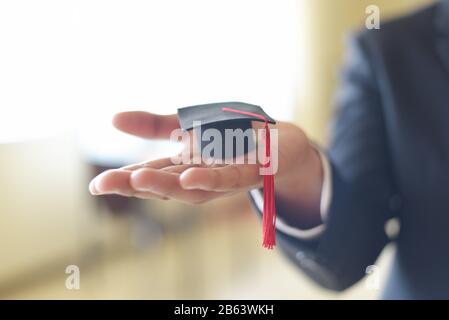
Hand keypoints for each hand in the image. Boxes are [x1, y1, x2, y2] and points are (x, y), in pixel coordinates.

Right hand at [89, 111, 322, 226]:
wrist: (280, 144)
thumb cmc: (231, 140)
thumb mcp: (187, 128)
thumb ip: (153, 126)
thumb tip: (112, 119)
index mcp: (183, 167)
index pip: (149, 175)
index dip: (123, 181)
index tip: (95, 186)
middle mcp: (201, 178)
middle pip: (166, 185)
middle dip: (136, 186)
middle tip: (104, 185)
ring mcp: (225, 178)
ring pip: (194, 188)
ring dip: (167, 185)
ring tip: (140, 181)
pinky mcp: (252, 171)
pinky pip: (231, 177)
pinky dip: (210, 178)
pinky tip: (191, 175)